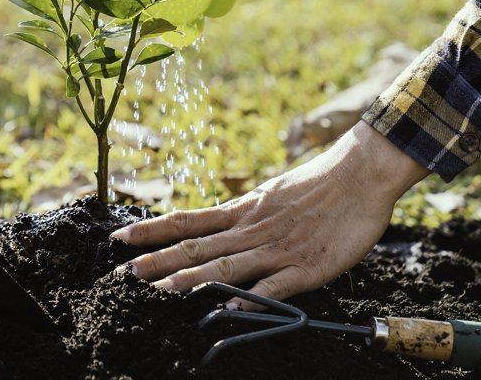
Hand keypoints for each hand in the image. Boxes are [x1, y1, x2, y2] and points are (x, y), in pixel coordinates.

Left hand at [111, 122, 430, 302]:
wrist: (361, 173)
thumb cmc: (318, 184)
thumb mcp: (271, 195)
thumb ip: (245, 215)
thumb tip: (216, 228)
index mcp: (243, 211)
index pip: (188, 220)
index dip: (152, 230)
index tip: (119, 238)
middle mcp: (253, 229)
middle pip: (199, 245)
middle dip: (161, 260)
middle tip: (127, 271)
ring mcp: (278, 249)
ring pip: (228, 265)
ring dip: (195, 278)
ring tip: (164, 290)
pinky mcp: (307, 267)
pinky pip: (275, 286)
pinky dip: (251, 297)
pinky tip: (229, 307)